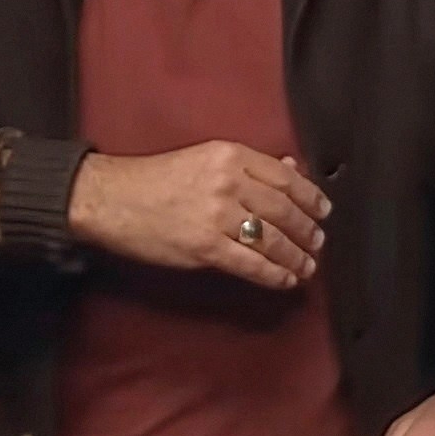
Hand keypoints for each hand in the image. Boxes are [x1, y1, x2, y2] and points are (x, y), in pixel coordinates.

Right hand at [65, 141, 329, 289]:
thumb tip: (290, 170)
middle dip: (306, 230)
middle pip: (283, 210)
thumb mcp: (205, 158)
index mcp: (230, 156)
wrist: (111, 199)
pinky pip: (250, 264)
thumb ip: (249, 166)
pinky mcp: (205, 247)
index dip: (310, 197)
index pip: (284, 178)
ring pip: (271, 239)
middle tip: (318, 242)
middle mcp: (229, 183)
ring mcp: (217, 216)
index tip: (323, 210)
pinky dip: (273, 274)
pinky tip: (285, 279)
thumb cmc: (156, 178)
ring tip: (307, 266)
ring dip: (295, 256)